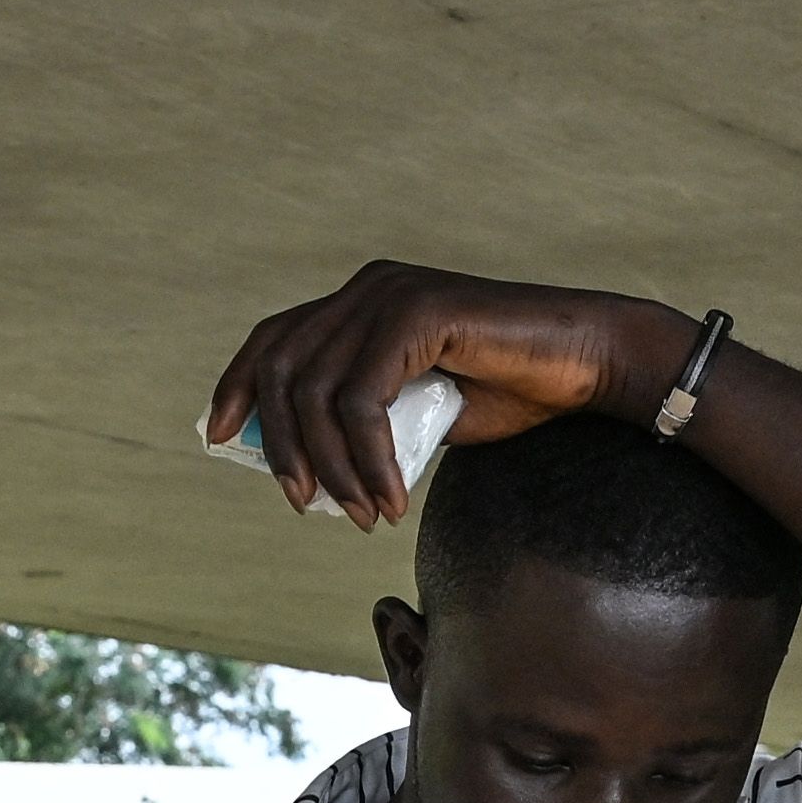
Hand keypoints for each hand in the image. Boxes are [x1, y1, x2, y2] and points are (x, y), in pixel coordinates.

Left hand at [207, 265, 667, 528]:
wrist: (585, 367)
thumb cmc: (511, 391)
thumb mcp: (417, 413)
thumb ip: (366, 423)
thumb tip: (309, 470)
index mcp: (362, 303)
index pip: (274, 338)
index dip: (236, 384)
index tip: (216, 435)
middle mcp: (369, 289)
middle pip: (283, 369)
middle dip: (281, 446)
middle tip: (307, 504)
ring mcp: (391, 294)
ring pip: (317, 391)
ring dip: (333, 468)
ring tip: (362, 513)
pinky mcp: (418, 313)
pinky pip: (361, 400)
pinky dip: (368, 460)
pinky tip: (390, 499)